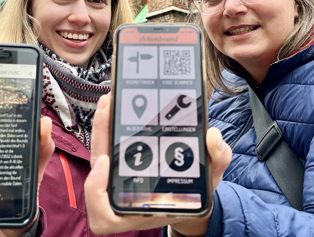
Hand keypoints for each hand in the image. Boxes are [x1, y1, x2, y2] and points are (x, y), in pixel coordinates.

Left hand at [84, 94, 231, 235]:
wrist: (191, 194)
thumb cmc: (196, 190)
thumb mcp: (211, 179)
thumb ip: (217, 160)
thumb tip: (213, 137)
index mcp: (140, 211)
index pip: (104, 214)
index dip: (96, 191)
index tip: (105, 161)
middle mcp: (125, 196)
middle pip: (96, 173)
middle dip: (100, 138)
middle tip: (108, 107)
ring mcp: (120, 178)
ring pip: (100, 154)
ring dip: (103, 126)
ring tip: (111, 99)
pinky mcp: (120, 162)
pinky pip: (107, 145)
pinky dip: (108, 126)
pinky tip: (117, 107)